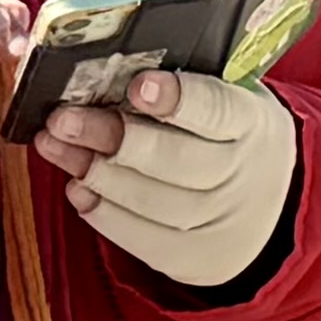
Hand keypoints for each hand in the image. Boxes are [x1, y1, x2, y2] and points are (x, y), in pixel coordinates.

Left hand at [38, 66, 297, 289]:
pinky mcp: (195, 258)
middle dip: (112, 137)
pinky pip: (143, 239)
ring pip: (153, 200)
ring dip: (95, 172)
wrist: (266, 204)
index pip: (216, 109)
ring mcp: (222, 221)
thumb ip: (179, 80)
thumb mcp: (224, 97)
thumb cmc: (225, 133)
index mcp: (252, 121)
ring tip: (53, 145)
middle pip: (175, 160)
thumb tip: (104, 63)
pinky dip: (104, 213)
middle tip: (62, 119)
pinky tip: (77, 187)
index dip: (176, 99)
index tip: (136, 86)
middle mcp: (244, 174)